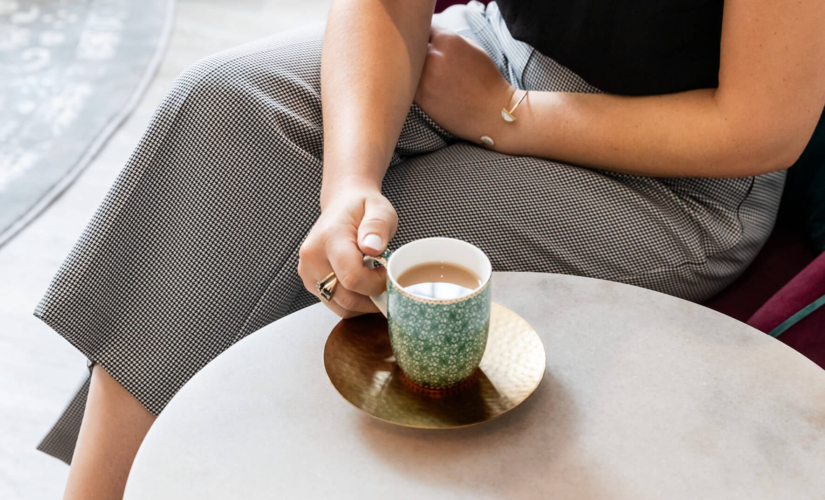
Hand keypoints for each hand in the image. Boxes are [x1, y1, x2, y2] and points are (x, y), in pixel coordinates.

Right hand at [298, 181, 396, 317]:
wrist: (341, 204)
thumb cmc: (362, 208)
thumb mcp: (379, 209)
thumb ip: (378, 226)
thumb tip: (373, 248)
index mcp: (329, 238)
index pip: (352, 278)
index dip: (376, 284)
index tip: (388, 273)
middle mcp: (312, 257)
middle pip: (347, 298)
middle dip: (372, 297)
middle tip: (385, 280)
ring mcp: (307, 272)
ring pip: (341, 306)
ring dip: (363, 302)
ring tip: (373, 281)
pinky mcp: (309, 282)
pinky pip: (335, 304)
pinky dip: (353, 302)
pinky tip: (362, 285)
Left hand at [414, 26, 515, 143]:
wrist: (494, 112)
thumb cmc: (486, 80)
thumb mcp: (472, 48)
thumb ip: (449, 40)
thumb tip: (433, 39)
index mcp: (447, 40)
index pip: (424, 29)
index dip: (426, 37)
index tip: (429, 44)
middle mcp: (433, 56)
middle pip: (412, 46)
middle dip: (418, 51)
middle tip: (427, 61)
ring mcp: (424, 78)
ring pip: (408, 67)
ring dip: (413, 70)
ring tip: (429, 77)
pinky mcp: (421, 99)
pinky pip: (407, 86)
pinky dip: (412, 85)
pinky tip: (425, 88)